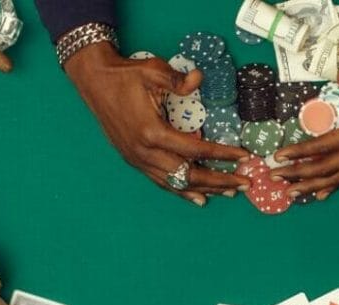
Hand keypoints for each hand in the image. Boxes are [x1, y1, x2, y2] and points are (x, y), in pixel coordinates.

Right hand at [64, 42, 249, 205]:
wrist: (94, 82)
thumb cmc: (124, 76)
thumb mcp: (152, 71)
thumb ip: (177, 80)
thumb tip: (199, 79)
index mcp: (152, 133)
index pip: (195, 149)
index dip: (222, 154)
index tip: (243, 156)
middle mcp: (145, 153)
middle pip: (189, 175)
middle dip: (220, 181)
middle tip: (244, 183)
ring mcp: (138, 160)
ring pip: (176, 184)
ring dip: (204, 190)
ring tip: (230, 193)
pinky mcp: (134, 161)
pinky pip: (162, 182)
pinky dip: (182, 192)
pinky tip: (198, 198)